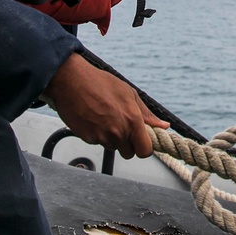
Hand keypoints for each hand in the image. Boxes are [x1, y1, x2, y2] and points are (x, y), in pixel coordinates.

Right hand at [43, 52, 168, 158]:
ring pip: (113, 148)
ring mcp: (102, 137)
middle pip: (129, 153)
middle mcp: (118, 132)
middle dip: (128, 144)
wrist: (71, 81)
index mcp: (132, 120)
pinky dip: (97, 134)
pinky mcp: (87, 138)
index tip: (141, 141)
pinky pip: (98, 142)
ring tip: (105, 117)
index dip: (144, 147)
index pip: (145, 151)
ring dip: (111, 138)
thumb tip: (164, 126)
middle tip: (121, 126)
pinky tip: (93, 118)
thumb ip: (147, 114)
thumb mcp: (129, 93)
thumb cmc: (101, 83)